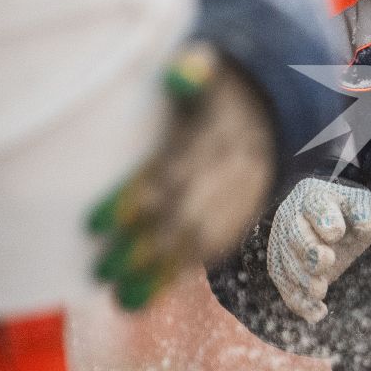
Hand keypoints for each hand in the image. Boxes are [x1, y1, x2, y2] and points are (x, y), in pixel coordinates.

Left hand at [89, 42, 274, 309]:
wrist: (279, 108)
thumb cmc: (222, 90)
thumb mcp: (212, 69)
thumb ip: (195, 70)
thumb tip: (178, 77)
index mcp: (211, 136)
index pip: (166, 172)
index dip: (130, 200)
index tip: (92, 225)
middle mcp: (228, 171)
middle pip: (182, 215)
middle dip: (141, 248)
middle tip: (101, 273)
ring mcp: (241, 196)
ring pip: (202, 240)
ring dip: (162, 273)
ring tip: (125, 301)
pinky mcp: (247, 212)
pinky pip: (220, 246)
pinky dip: (187, 270)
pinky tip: (157, 291)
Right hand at [265, 177, 370, 323]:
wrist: (329, 226)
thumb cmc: (348, 214)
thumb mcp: (362, 207)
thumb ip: (367, 213)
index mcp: (313, 197)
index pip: (315, 204)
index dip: (324, 218)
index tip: (336, 232)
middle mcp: (291, 218)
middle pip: (294, 235)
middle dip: (309, 250)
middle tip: (326, 263)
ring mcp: (281, 243)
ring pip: (286, 263)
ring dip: (302, 279)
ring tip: (320, 291)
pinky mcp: (280, 267)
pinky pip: (284, 286)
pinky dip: (299, 302)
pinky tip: (317, 314)